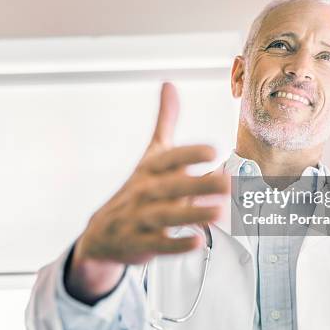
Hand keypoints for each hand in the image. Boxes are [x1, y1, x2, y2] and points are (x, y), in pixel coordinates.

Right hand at [66, 82, 228, 303]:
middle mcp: (144, 192)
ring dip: (191, 214)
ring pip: (165, 217)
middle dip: (197, 185)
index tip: (213, 149)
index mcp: (149, 168)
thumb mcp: (150, 154)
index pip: (169, 158)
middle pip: (170, 187)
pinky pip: (158, 245)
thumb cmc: (137, 187)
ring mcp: (140, 218)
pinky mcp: (141, 243)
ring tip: (219, 212)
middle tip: (227, 182)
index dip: (189, 153)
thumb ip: (165, 122)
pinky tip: (196, 242)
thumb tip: (169, 84)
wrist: (102, 231)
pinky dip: (176, 245)